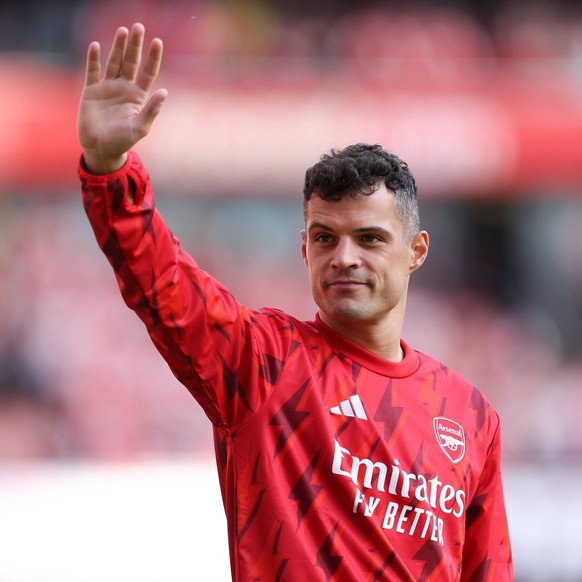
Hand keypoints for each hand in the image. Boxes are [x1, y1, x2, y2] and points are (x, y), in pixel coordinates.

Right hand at [77, 23, 167, 173]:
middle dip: (135, 45)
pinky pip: (93, 71)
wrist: (101, 149)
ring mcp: (108, 88)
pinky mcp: (91, 91)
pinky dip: (94, 58)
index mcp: (138, 97)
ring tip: (123, 30)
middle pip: (131, 62)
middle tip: (139, 27)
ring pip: (114, 62)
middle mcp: (124, 89)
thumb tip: (165, 92)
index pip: (148, 72)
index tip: (158, 41)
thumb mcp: (140, 127)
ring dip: (118, 47)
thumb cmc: (123, 142)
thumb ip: (152, 110)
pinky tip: (96, 46)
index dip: (153, 57)